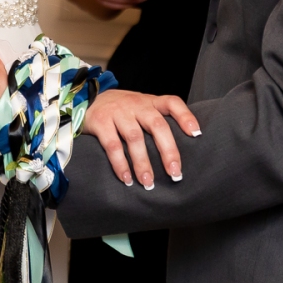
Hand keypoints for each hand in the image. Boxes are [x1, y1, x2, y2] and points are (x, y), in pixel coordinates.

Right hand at [82, 88, 200, 188]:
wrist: (86, 99)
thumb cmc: (121, 110)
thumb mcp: (140, 108)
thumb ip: (156, 120)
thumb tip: (182, 147)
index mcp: (149, 102)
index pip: (172, 102)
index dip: (185, 116)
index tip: (196, 134)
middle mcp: (136, 105)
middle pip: (157, 125)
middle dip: (168, 151)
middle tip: (175, 173)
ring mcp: (118, 112)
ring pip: (135, 137)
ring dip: (143, 163)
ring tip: (148, 183)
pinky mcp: (100, 122)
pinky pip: (112, 145)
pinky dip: (120, 164)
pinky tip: (126, 178)